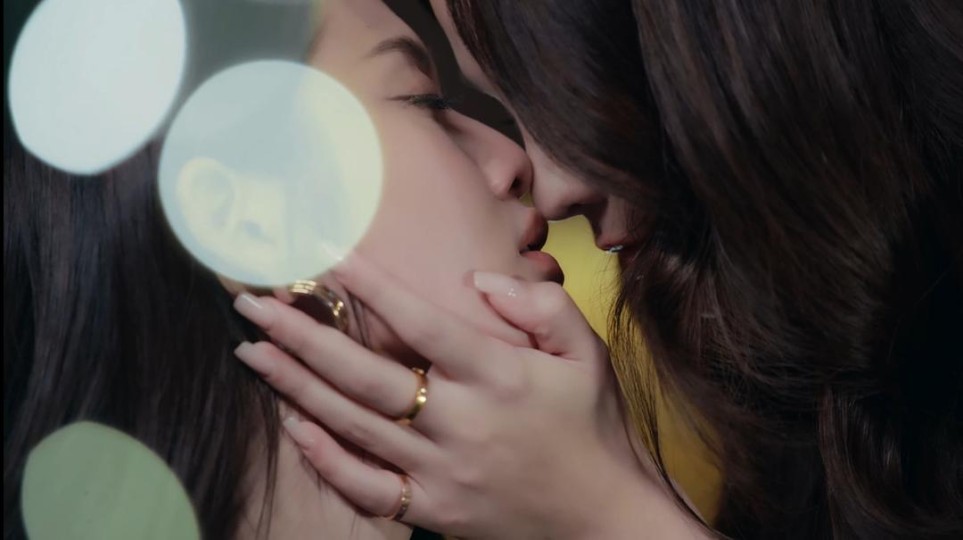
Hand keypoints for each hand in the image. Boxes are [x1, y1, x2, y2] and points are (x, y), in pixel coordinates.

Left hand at [232, 256, 666, 538]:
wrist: (604, 518)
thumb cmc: (594, 426)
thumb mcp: (588, 353)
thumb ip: (541, 305)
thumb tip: (477, 282)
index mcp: (498, 375)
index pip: (421, 320)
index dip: (369, 285)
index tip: (324, 254)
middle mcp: (462, 422)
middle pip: (366, 375)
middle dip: (302, 335)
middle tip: (251, 303)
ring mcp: (442, 473)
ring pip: (353, 426)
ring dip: (296, 386)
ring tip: (252, 350)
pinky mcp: (433, 511)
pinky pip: (366, 487)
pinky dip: (325, 458)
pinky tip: (293, 426)